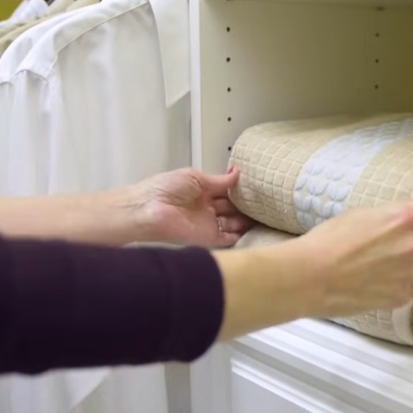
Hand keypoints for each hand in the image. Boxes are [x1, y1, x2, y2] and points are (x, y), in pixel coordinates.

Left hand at [129, 167, 254, 247]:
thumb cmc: (165, 189)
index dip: (240, 190)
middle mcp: (207, 208)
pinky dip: (238, 236)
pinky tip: (251, 230)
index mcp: (202, 191)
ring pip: (233, 223)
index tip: (257, 188)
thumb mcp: (195, 177)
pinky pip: (227, 239)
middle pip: (232, 208)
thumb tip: (237, 173)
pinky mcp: (208, 238)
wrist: (147, 210)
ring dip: (245, 220)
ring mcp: (208, 224)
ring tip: (264, 216)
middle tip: (265, 204)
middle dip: (246, 206)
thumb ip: (219, 180)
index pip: (227, 191)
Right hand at [286, 196, 412, 317]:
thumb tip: (412, 214)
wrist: (310, 277)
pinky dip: (407, 278)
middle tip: (400, 237)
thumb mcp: (363, 213)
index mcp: (405, 219)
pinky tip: (383, 276)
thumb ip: (395, 213)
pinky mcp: (404, 295)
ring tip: (390, 259)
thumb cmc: (329, 241)